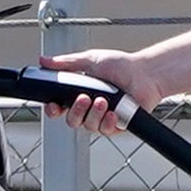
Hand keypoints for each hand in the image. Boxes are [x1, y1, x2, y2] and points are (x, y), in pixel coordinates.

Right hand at [33, 48, 161, 138]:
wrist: (145, 74)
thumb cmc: (122, 66)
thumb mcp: (90, 60)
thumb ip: (66, 62)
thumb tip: (45, 61)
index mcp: (79, 94)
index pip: (59, 108)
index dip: (53, 110)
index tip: (54, 106)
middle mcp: (89, 109)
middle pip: (71, 120)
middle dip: (76, 110)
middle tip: (84, 97)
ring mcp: (102, 118)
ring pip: (87, 126)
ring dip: (94, 114)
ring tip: (103, 100)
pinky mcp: (116, 126)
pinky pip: (105, 130)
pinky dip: (108, 122)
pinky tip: (113, 112)